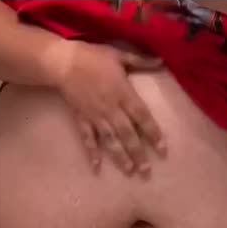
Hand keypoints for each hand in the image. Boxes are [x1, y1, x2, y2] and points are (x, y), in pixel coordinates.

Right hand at [55, 41, 165, 171]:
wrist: (63, 62)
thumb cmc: (93, 57)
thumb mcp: (119, 55)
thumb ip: (141, 61)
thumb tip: (162, 61)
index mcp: (123, 94)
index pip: (142, 117)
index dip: (153, 133)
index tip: (162, 149)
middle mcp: (112, 109)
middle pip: (128, 134)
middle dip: (138, 153)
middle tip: (147, 171)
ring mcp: (96, 116)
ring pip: (110, 140)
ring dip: (120, 157)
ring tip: (129, 172)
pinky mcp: (82, 118)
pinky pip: (88, 138)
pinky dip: (92, 152)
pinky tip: (96, 167)